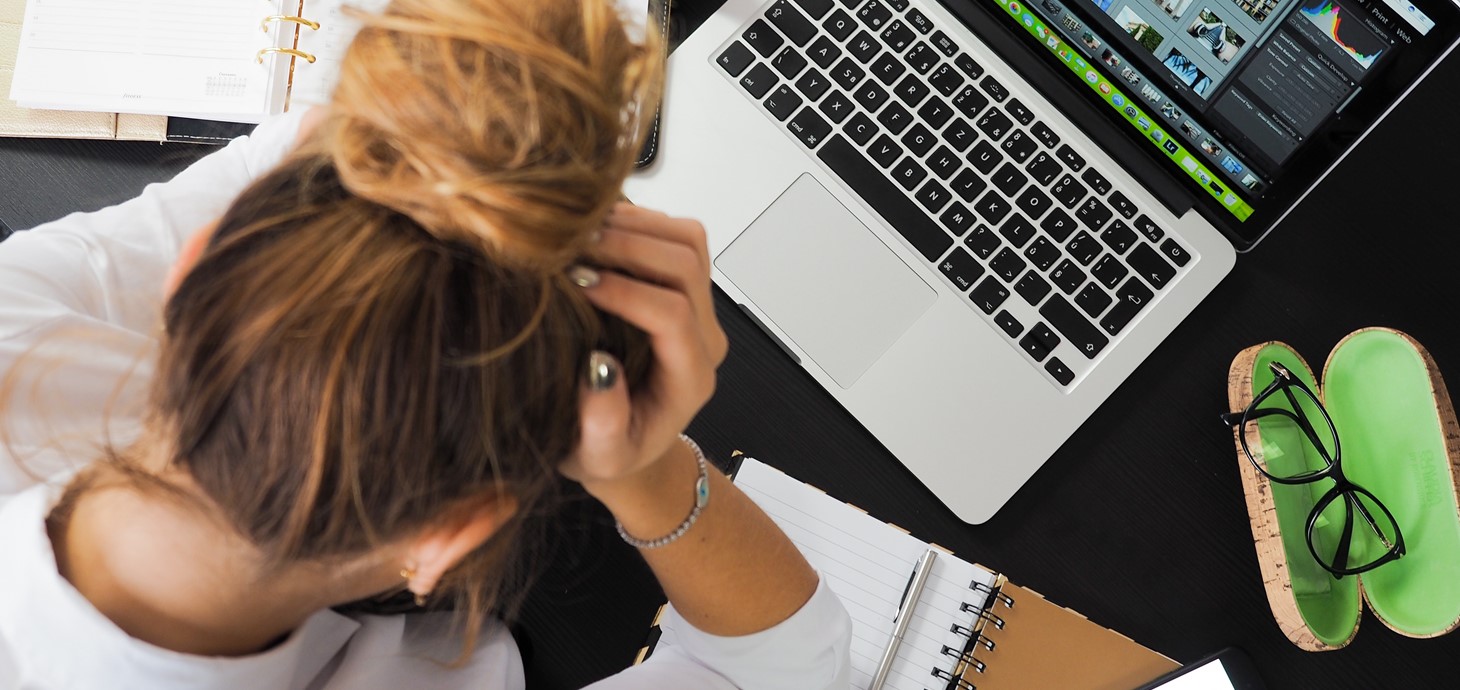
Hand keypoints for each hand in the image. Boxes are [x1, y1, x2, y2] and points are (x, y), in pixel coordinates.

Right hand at [558, 203, 727, 492]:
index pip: (672, 315)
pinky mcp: (683, 285)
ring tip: (579, 233)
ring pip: (687, 240)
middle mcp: (704, 337)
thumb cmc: (609, 451)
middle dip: (628, 246)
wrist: (625, 442)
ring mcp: (698, 307)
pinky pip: (675, 234)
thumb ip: (603, 424)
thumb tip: (598, 369)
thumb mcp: (598, 456)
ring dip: (634, 225)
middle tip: (571, 247)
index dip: (625, 291)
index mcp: (690, 378)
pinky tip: (592, 230)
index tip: (576, 283)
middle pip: (686, 265)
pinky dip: (636, 220)